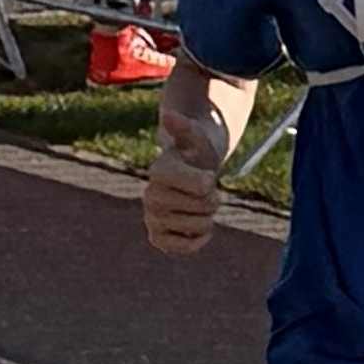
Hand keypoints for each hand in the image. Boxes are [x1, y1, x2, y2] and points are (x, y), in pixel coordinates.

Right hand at [143, 89, 228, 252]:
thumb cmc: (196, 153)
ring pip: (199, 226)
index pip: (201, 186)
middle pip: (203, 206)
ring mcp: (152, 218)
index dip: (209, 182)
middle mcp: (150, 196)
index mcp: (159, 171)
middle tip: (204, 190)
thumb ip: (185, 127)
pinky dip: (198, 239)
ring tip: (198, 205)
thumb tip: (169, 115)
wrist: (190, 174)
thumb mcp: (196, 137)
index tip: (205, 175)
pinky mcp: (156, 238)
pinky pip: (184, 249)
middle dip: (212, 199)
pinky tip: (196, 226)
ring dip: (207, 217)